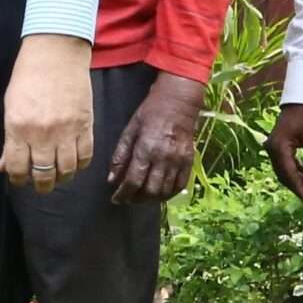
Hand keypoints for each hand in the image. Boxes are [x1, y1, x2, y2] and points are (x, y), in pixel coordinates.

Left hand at [0, 35, 92, 191]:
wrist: (56, 54)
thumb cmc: (27, 79)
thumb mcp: (10, 108)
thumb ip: (8, 141)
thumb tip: (3, 168)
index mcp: (18, 128)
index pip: (17, 168)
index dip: (18, 179)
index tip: (20, 180)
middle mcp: (42, 134)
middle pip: (43, 174)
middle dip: (41, 185)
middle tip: (41, 186)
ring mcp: (66, 130)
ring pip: (66, 169)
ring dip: (61, 177)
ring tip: (58, 176)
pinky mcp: (85, 125)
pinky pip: (86, 156)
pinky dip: (80, 164)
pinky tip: (74, 163)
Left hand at [109, 72, 204, 203]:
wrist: (178, 103)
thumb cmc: (149, 114)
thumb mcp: (129, 131)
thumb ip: (120, 156)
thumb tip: (112, 179)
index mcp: (146, 149)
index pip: (133, 181)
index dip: (123, 194)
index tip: (115, 198)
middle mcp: (163, 158)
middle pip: (150, 190)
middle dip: (136, 199)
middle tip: (128, 198)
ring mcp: (178, 161)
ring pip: (165, 191)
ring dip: (151, 199)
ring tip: (141, 197)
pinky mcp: (190, 161)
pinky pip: (180, 185)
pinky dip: (168, 194)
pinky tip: (159, 193)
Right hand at [266, 103, 302, 202]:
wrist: (301, 98)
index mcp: (278, 147)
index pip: (288, 173)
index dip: (299, 187)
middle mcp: (272, 149)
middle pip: (284, 174)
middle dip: (298, 186)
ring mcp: (274, 147)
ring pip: (284, 170)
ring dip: (297, 180)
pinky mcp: (279, 146)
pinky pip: (286, 163)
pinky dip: (296, 171)